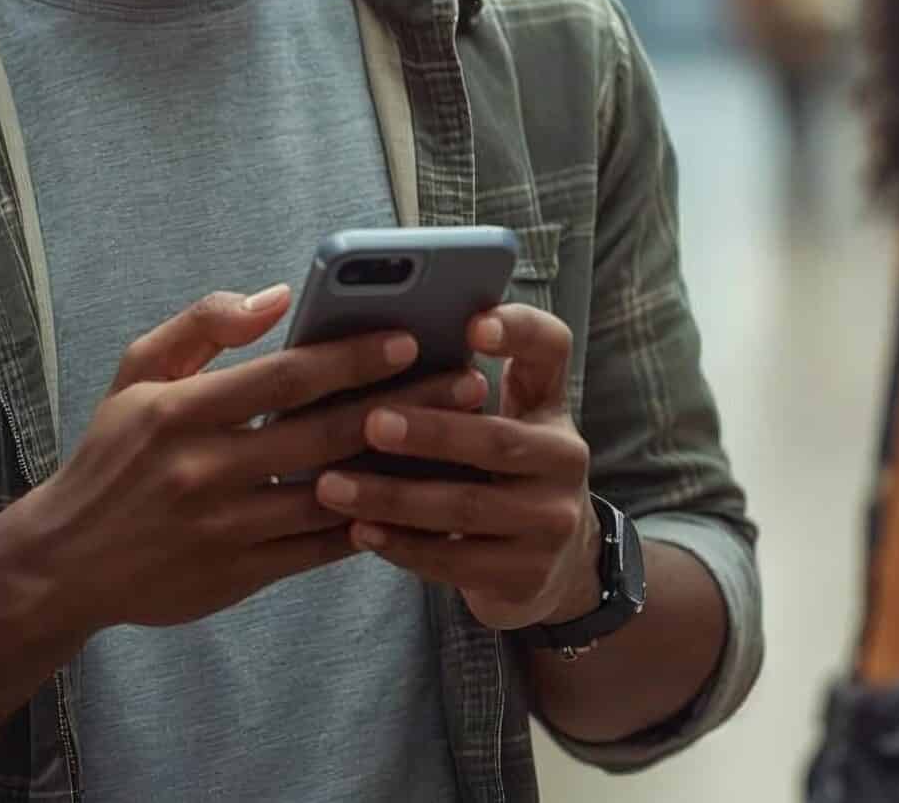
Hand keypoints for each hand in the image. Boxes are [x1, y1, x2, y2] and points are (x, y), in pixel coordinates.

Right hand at [0, 285, 474, 637]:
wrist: (63, 562)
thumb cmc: (111, 456)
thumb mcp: (136, 375)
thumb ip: (203, 325)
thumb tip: (277, 296)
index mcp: (181, 412)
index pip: (283, 378)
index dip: (351, 356)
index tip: (410, 336)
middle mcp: (205, 470)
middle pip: (324, 434)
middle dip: (405, 405)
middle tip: (467, 383)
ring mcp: (224, 527)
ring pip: (333, 494)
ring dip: (402, 467)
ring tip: (460, 440)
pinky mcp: (238, 575)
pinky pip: (319, 549)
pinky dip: (369, 525)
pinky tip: (415, 502)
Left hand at [311, 303, 598, 632]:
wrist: (555, 566)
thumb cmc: (500, 476)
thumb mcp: (503, 423)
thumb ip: (460, 390)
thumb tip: (373, 351)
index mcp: (551, 404)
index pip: (550, 349)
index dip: (518, 331)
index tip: (473, 323)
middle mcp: (565, 458)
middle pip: (497, 440)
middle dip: (429, 432)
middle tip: (370, 423)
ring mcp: (553, 521)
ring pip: (466, 507)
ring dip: (393, 497)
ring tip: (333, 486)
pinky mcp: (529, 574)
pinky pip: (455, 559)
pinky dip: (402, 545)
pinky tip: (359, 532)